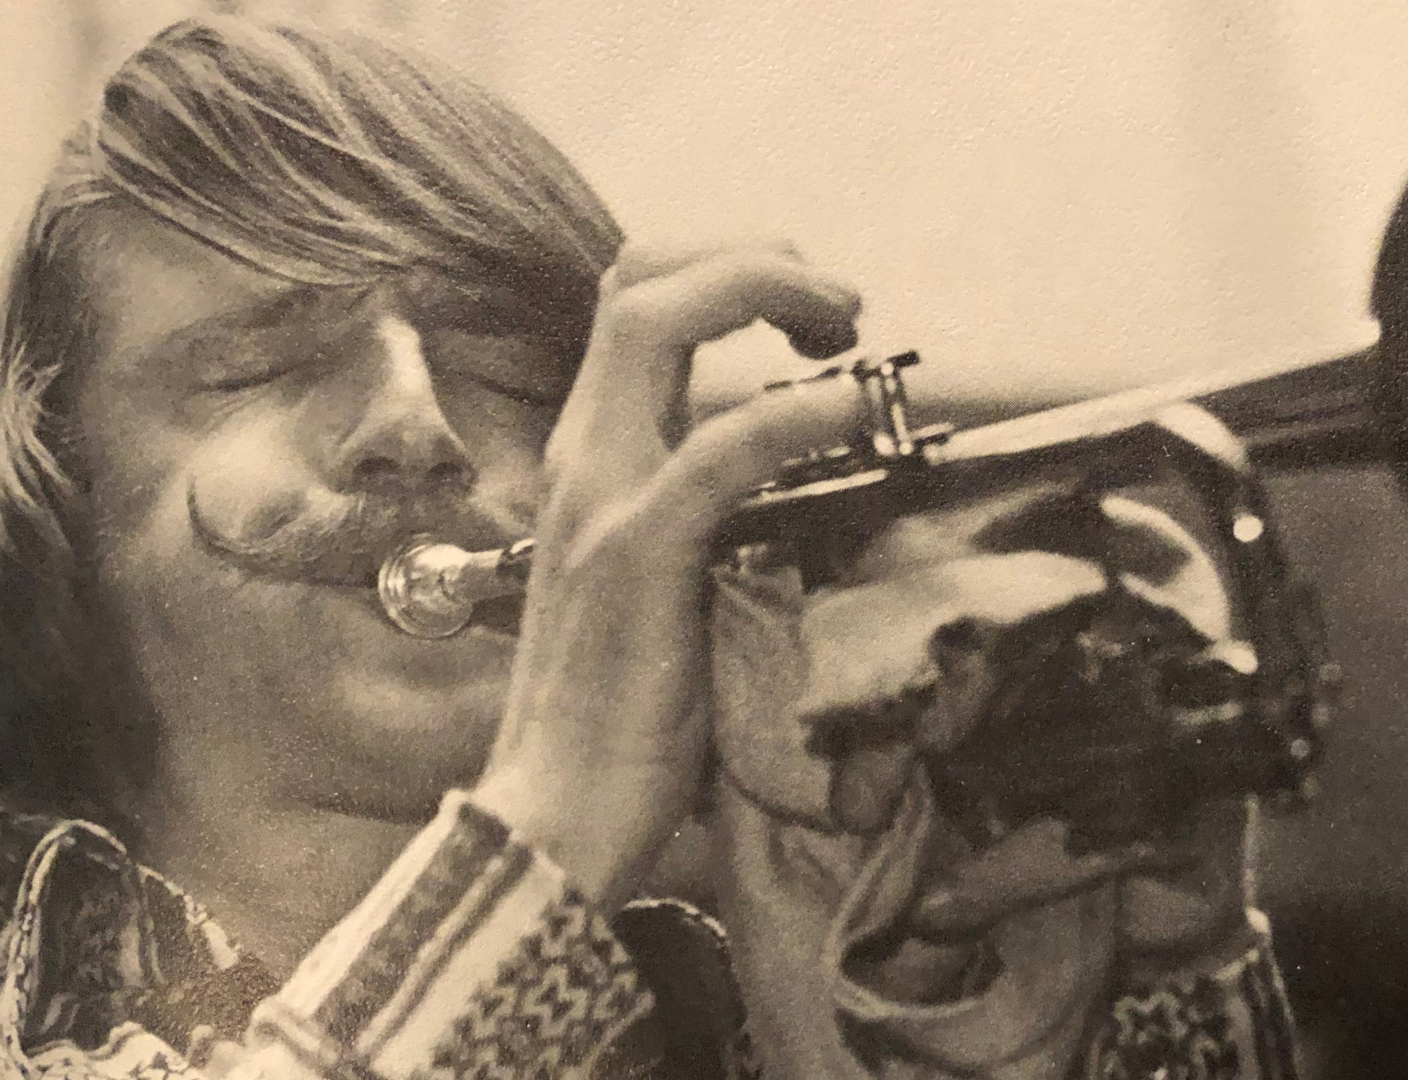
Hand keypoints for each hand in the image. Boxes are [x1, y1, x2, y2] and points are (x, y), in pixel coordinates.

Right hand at [474, 241, 863, 907]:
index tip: (813, 309)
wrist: (555, 815)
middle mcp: (583, 456)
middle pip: (644, 279)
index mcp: (592, 458)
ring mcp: (601, 498)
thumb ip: (705, 516)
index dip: (725, 269)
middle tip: (843, 303)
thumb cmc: (624, 710)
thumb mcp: (667, 584)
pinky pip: (722, 449)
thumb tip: (796, 483)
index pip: (636, 302)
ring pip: (660, 321)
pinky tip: (852, 407)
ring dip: (770, 290)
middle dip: (754, 255)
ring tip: (852, 329)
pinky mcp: (637, 556)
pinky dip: (798, 411)